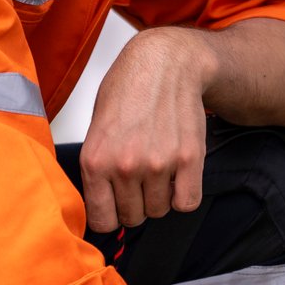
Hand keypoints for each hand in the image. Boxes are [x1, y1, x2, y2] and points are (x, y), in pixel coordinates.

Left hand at [79, 28, 216, 230]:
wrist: (164, 63)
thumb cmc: (128, 89)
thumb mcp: (96, 128)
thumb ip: (97, 169)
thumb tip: (102, 205)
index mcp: (95, 161)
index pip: (102, 221)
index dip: (111, 215)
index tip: (116, 206)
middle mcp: (124, 166)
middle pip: (132, 217)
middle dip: (136, 204)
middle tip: (139, 181)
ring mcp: (158, 164)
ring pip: (160, 210)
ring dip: (160, 197)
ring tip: (158, 169)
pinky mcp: (189, 159)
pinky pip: (187, 203)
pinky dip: (184, 195)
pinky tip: (178, 177)